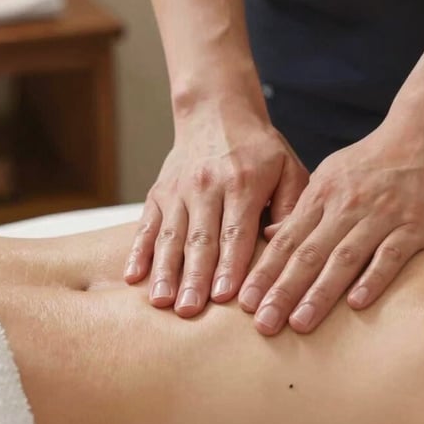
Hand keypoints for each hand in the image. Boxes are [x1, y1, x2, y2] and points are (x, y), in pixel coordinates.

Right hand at [124, 101, 307, 318]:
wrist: (218, 112)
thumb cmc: (260, 149)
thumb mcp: (288, 168)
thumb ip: (291, 206)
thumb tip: (280, 242)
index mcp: (243, 183)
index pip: (236, 232)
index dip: (230, 265)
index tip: (225, 297)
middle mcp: (207, 186)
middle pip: (200, 239)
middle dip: (194, 278)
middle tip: (189, 311)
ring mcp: (179, 189)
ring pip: (170, 235)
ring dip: (164, 270)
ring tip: (161, 302)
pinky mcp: (159, 192)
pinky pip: (146, 224)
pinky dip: (138, 250)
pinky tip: (132, 276)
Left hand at [238, 120, 423, 334]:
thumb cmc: (374, 159)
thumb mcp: (330, 174)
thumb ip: (302, 207)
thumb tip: (269, 234)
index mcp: (322, 195)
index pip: (286, 240)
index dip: (265, 272)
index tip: (245, 302)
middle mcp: (346, 207)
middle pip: (308, 253)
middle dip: (283, 291)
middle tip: (263, 324)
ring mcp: (380, 216)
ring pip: (344, 258)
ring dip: (320, 293)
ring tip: (299, 323)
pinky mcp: (414, 225)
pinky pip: (391, 254)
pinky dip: (373, 278)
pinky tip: (357, 304)